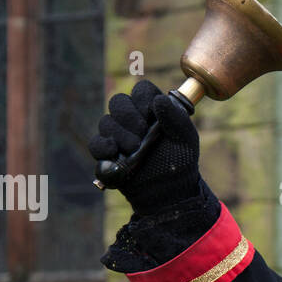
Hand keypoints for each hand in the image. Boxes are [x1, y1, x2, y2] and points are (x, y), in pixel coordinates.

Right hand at [88, 79, 200, 216]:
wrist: (170, 191)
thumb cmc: (180, 162)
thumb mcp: (186, 140)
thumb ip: (176, 118)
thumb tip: (159, 99)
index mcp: (153, 110)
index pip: (141, 90)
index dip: (143, 97)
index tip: (151, 112)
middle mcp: (134, 119)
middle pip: (118, 102)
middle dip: (128, 115)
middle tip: (141, 133)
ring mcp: (119, 136)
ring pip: (106, 121)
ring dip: (120, 134)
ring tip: (135, 149)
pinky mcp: (108, 154)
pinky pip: (96, 143)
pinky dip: (103, 146)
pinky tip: (115, 151)